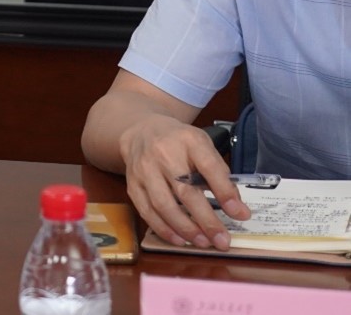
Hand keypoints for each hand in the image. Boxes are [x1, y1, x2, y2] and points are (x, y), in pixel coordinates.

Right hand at [119, 114, 249, 249]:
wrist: (141, 130)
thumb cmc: (178, 141)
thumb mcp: (202, 146)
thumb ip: (218, 172)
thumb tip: (235, 207)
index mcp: (188, 140)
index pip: (209, 167)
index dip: (225, 192)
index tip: (241, 214)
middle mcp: (163, 153)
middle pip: (185, 191)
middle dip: (206, 220)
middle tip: (223, 241)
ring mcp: (144, 169)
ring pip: (163, 204)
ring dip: (185, 228)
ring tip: (204, 243)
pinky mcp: (133, 183)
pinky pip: (146, 210)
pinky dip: (163, 228)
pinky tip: (179, 239)